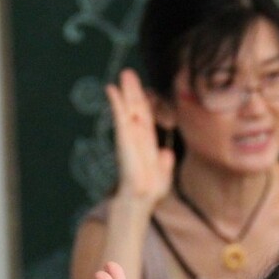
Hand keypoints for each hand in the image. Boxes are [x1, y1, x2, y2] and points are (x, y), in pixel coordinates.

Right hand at [107, 69, 173, 206]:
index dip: (144, 103)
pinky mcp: (124, 141)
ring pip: (129, 110)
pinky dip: (116, 102)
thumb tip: (167, 153)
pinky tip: (111, 89)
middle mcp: (137, 140)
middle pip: (136, 110)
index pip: (146, 119)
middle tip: (128, 72)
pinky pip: (120, 118)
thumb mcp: (162, 179)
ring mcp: (129, 139)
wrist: (137, 205)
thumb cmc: (147, 197)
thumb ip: (165, 165)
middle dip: (133, 91)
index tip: (142, 88)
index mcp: (146, 146)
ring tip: (122, 74)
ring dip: (125, 92)